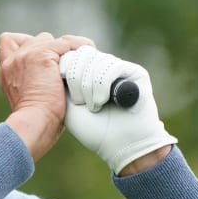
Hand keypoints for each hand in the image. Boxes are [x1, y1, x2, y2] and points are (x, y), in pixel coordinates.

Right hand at [0, 32, 94, 161]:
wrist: (35, 122)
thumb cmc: (36, 120)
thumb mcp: (28, 100)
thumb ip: (34, 84)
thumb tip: (57, 80)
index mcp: (7, 71)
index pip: (9, 42)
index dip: (25, 43)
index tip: (41, 57)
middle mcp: (13, 60)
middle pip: (34, 39)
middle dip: (50, 49)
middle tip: (63, 66)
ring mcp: (26, 55)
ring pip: (50, 39)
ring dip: (64, 49)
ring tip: (75, 64)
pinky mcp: (43, 56)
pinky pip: (66, 43)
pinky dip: (78, 47)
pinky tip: (85, 57)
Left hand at [59, 46, 176, 173]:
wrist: (118, 145)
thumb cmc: (91, 128)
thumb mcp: (66, 101)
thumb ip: (63, 77)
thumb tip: (61, 54)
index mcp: (86, 72)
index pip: (71, 53)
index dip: (65, 67)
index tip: (62, 87)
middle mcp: (103, 67)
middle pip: (82, 54)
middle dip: (75, 78)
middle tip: (79, 102)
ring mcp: (120, 68)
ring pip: (96, 60)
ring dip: (88, 86)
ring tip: (92, 106)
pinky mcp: (136, 73)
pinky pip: (112, 67)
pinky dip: (102, 86)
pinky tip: (101, 102)